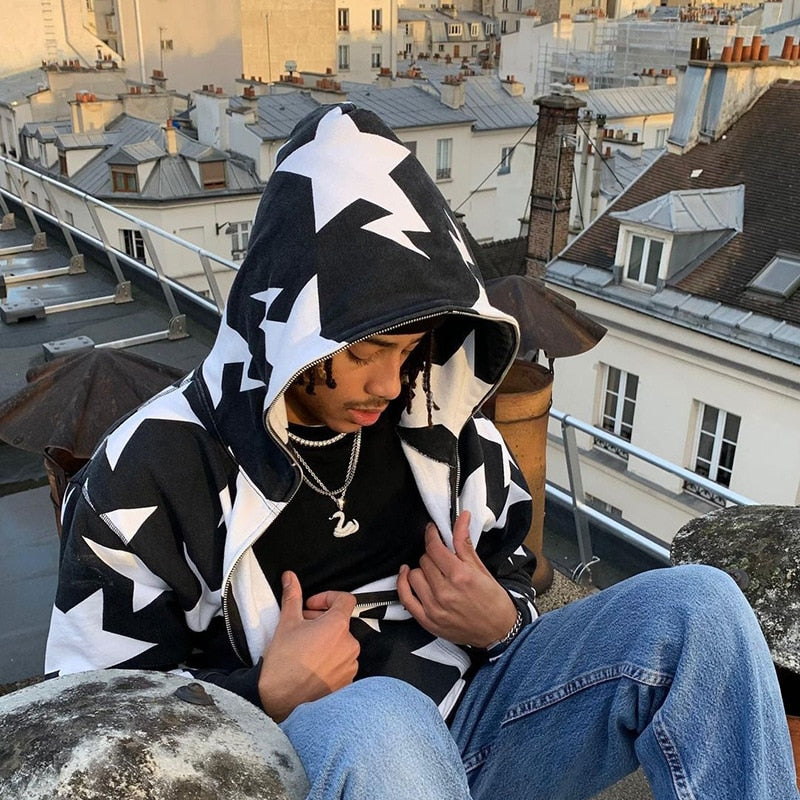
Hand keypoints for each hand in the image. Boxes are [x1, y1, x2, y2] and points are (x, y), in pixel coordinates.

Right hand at [258, 571, 359, 721]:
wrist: (283, 703)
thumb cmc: (284, 664)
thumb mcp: (286, 624)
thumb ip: (293, 597)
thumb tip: (290, 577)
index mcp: (338, 626)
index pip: (345, 599)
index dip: (327, 598)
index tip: (311, 606)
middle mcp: (350, 644)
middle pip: (341, 622)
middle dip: (322, 619)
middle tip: (302, 625)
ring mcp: (351, 664)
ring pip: (341, 643)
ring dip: (326, 640)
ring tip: (305, 647)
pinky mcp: (348, 682)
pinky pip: (342, 662)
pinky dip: (330, 658)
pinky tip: (311, 664)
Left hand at [397, 510, 517, 647]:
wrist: (498, 631)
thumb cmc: (493, 601)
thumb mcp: (481, 568)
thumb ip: (464, 542)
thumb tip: (460, 518)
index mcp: (460, 576)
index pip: (434, 547)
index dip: (431, 535)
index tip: (432, 531)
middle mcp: (445, 592)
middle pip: (424, 560)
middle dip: (432, 555)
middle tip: (442, 558)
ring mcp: (434, 607)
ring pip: (414, 575)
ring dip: (422, 570)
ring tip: (434, 572)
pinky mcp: (427, 620)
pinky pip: (405, 597)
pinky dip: (403, 583)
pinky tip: (407, 575)